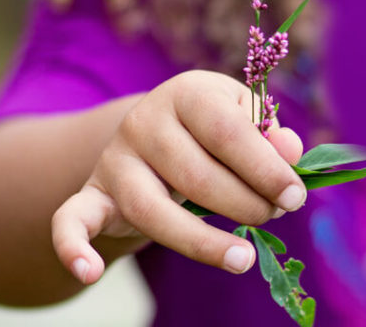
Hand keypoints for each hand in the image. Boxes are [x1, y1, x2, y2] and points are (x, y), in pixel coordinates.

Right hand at [51, 70, 305, 285]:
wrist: (153, 134)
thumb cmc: (210, 129)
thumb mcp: (241, 117)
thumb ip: (269, 134)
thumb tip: (291, 153)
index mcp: (186, 93)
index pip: (226, 130)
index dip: (264, 167)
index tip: (295, 197)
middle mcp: (143, 121)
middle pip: (195, 175)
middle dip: (244, 204)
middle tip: (273, 216)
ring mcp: (114, 160)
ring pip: (151, 209)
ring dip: (201, 241)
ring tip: (244, 258)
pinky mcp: (92, 195)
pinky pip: (71, 220)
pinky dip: (73, 246)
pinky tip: (89, 272)